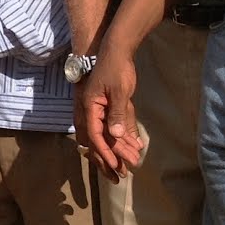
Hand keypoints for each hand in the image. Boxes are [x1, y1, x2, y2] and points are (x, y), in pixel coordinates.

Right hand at [76, 40, 142, 179]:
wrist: (115, 49)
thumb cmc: (115, 68)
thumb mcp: (119, 91)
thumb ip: (117, 114)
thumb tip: (116, 137)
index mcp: (89, 108)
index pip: (95, 136)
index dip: (105, 152)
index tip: (116, 166)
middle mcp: (90, 111)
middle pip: (97, 140)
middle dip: (110, 158)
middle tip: (123, 175)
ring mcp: (97, 109)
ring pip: (105, 135)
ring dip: (118, 149)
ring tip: (133, 162)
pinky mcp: (106, 107)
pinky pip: (112, 127)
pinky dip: (122, 137)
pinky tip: (134, 144)